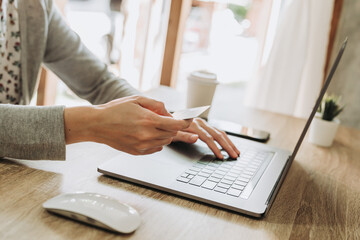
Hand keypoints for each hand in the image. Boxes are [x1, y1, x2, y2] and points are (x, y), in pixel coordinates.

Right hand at [64, 96, 191, 154]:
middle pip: (172, 134)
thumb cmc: (115, 110)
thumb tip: (170, 113)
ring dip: (165, 134)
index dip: (186, 123)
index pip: (176, 125)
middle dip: (174, 127)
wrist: (97, 124)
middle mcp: (147, 135)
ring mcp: (142, 146)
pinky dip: (157, 142)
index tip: (190, 120)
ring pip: (165, 142)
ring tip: (155, 125)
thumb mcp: (138, 99)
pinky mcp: (137, 152)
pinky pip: (156, 149)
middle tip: (170, 121)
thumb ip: (157, 105)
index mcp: (148, 120)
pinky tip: (149, 134)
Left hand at [172, 118, 239, 158]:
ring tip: (236, 152)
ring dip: (229, 142)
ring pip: (219, 132)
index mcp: (193, 124)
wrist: (164, 121)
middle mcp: (200, 122)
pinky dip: (224, 138)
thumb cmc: (167, 129)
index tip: (221, 157)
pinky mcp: (203, 125)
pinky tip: (229, 145)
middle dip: (227, 146)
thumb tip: (196, 138)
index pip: (208, 138)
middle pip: (217, 134)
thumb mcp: (172, 135)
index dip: (215, 148)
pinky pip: (217, 131)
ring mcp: (202, 123)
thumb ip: (184, 136)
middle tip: (235, 156)